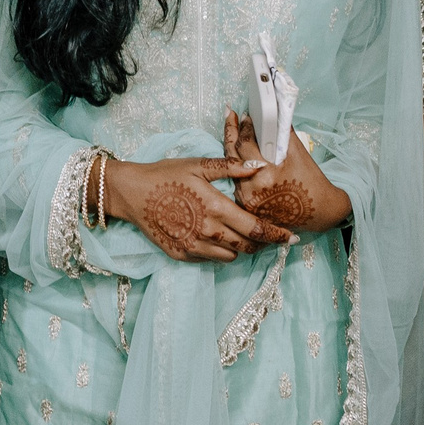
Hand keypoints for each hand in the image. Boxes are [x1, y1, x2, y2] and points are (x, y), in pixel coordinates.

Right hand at [102, 155, 287, 261]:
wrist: (131, 193)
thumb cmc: (165, 174)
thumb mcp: (198, 165)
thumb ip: (231, 167)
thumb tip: (259, 165)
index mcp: (217, 208)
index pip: (258, 228)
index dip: (278, 235)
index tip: (292, 237)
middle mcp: (208, 231)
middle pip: (248, 246)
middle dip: (263, 243)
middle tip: (270, 236)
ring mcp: (194, 246)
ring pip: (231, 256)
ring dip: (240, 247)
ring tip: (241, 235)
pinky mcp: (182, 254)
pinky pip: (210, 259)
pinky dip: (218, 251)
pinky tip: (216, 238)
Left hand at [223, 110, 350, 233]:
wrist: (320, 212)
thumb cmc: (312, 184)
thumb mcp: (299, 154)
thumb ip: (282, 133)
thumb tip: (272, 114)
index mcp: (265, 176)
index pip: (245, 145)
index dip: (244, 128)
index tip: (245, 116)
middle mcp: (252, 191)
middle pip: (232, 156)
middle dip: (231, 133)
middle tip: (230, 116)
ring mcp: (247, 202)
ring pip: (231, 169)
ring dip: (232, 150)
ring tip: (232, 132)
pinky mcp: (247, 207)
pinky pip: (236, 182)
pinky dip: (236, 167)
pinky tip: (238, 155)